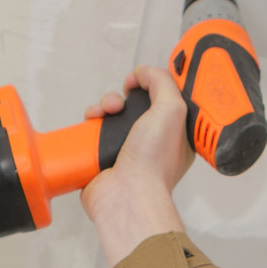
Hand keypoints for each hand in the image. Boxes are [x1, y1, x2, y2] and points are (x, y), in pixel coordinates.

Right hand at [80, 65, 191, 267]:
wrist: (126, 194)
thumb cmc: (154, 162)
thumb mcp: (172, 109)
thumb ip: (162, 82)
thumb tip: (144, 72)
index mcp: (175, 134)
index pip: (165, 100)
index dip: (153, 85)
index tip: (143, 80)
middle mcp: (151, 142)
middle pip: (135, 104)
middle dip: (125, 95)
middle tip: (123, 101)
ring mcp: (126, 149)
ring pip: (113, 114)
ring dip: (106, 104)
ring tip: (106, 112)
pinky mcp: (103, 155)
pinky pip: (94, 129)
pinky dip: (91, 119)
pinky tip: (92, 120)